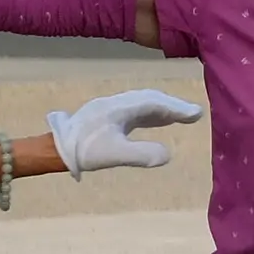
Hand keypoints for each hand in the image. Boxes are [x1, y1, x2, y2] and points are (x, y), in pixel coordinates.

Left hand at [49, 88, 201, 172]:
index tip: (198, 114)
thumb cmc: (85, 152)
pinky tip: (157, 120)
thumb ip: (142, 154)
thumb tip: (168, 155)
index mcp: (119, 109)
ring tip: (181, 116)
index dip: (177, 107)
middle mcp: (116, 104)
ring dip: (163, 107)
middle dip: (173, 104)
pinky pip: (135, 110)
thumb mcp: (115, 155)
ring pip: (142, 102)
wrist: (55, 150)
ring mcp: (110, 109)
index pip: (153, 103)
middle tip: (194, 114)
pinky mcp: (107, 117)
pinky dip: (152, 113)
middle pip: (150, 98)